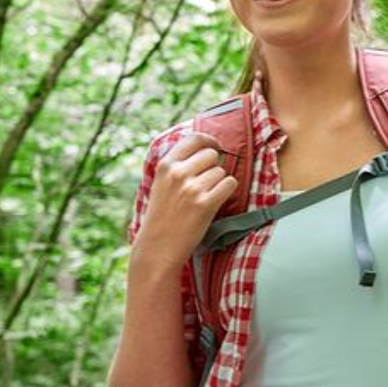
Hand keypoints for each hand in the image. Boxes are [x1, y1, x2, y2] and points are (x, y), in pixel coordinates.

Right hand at [132, 132, 238, 274]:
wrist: (158, 247)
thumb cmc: (161, 217)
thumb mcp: (160, 184)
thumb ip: (177, 166)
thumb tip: (204, 149)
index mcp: (165, 165)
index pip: (194, 139)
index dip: (209, 141)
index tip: (215, 146)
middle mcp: (178, 173)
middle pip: (211, 155)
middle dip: (213, 167)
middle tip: (206, 183)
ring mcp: (192, 188)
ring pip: (221, 171)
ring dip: (218, 183)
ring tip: (205, 198)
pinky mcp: (206, 204)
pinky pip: (229, 184)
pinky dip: (227, 192)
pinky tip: (215, 202)